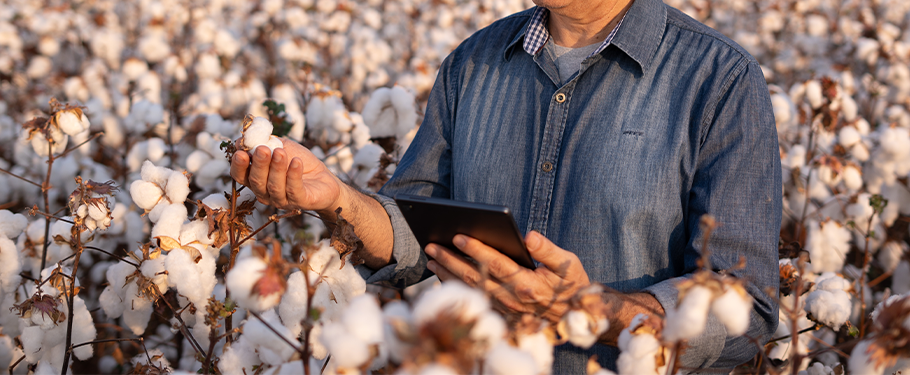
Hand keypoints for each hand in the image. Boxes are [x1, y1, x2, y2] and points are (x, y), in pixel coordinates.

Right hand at [230, 139, 344, 212]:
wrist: (324, 178)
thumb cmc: (298, 162)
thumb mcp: (281, 147)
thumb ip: (264, 142)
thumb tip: (242, 139)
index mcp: (256, 180)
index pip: (240, 176)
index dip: (238, 166)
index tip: (241, 152)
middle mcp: (266, 193)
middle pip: (256, 182)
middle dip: (259, 164)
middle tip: (262, 149)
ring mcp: (282, 200)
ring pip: (274, 186)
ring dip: (276, 168)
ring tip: (280, 152)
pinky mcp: (300, 201)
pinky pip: (294, 189)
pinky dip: (294, 175)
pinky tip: (297, 162)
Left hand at [425, 231, 590, 322]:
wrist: (574, 314)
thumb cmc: (571, 284)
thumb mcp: (568, 263)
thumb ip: (547, 250)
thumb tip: (528, 235)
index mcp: (528, 285)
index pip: (497, 264)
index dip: (477, 249)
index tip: (458, 236)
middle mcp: (513, 299)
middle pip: (476, 277)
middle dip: (451, 260)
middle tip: (432, 245)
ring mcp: (504, 309)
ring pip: (471, 289)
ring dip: (448, 274)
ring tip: (431, 258)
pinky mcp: (500, 313)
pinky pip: (474, 298)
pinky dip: (456, 287)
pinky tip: (442, 275)